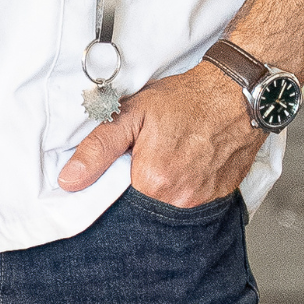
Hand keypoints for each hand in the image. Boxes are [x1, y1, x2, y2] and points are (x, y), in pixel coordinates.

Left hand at [57, 61, 265, 206]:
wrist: (234, 95)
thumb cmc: (185, 100)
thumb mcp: (133, 112)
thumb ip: (98, 147)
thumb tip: (69, 180)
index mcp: (152, 181)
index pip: (116, 204)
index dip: (111, 186)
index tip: (114, 169)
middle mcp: (178, 201)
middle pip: (142, 208)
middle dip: (136, 187)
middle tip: (144, 156)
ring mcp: (201, 204)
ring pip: (166, 207)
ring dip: (160, 189)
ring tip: (165, 157)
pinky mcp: (219, 200)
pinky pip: (190, 203)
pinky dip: (182, 188)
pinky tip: (183, 164)